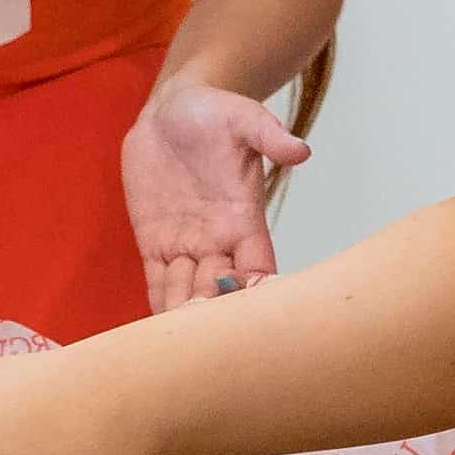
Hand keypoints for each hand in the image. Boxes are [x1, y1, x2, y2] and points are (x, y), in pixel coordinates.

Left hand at [124, 78, 309, 315]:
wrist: (171, 109)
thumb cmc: (215, 112)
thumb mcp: (244, 118)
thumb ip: (269, 135)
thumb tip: (300, 150)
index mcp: (244, 219)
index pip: (258, 267)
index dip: (256, 292)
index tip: (253, 318)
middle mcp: (219, 240)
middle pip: (221, 289)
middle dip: (214, 313)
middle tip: (204, 338)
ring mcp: (185, 244)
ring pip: (187, 291)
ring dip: (185, 317)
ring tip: (178, 345)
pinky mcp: (154, 242)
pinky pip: (157, 281)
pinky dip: (158, 306)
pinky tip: (155, 335)